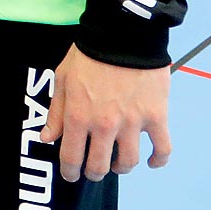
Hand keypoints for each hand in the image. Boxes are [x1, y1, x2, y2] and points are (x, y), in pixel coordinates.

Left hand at [40, 46, 172, 182]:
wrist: (123, 35)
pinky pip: (162, 148)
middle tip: (94, 171)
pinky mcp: (156, 117)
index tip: (71, 175)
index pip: (71, 157)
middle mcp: (104, 126)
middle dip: (93, 173)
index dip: (70, 171)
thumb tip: (48, 139)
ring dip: (121, 168)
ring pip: (128, 162)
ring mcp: (132, 123)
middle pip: (99, 166)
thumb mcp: (62, 79)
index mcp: (78, 116)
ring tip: (118, 164)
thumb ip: (56, 112)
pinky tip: (152, 163)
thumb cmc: (89, 54)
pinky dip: (159, 160)